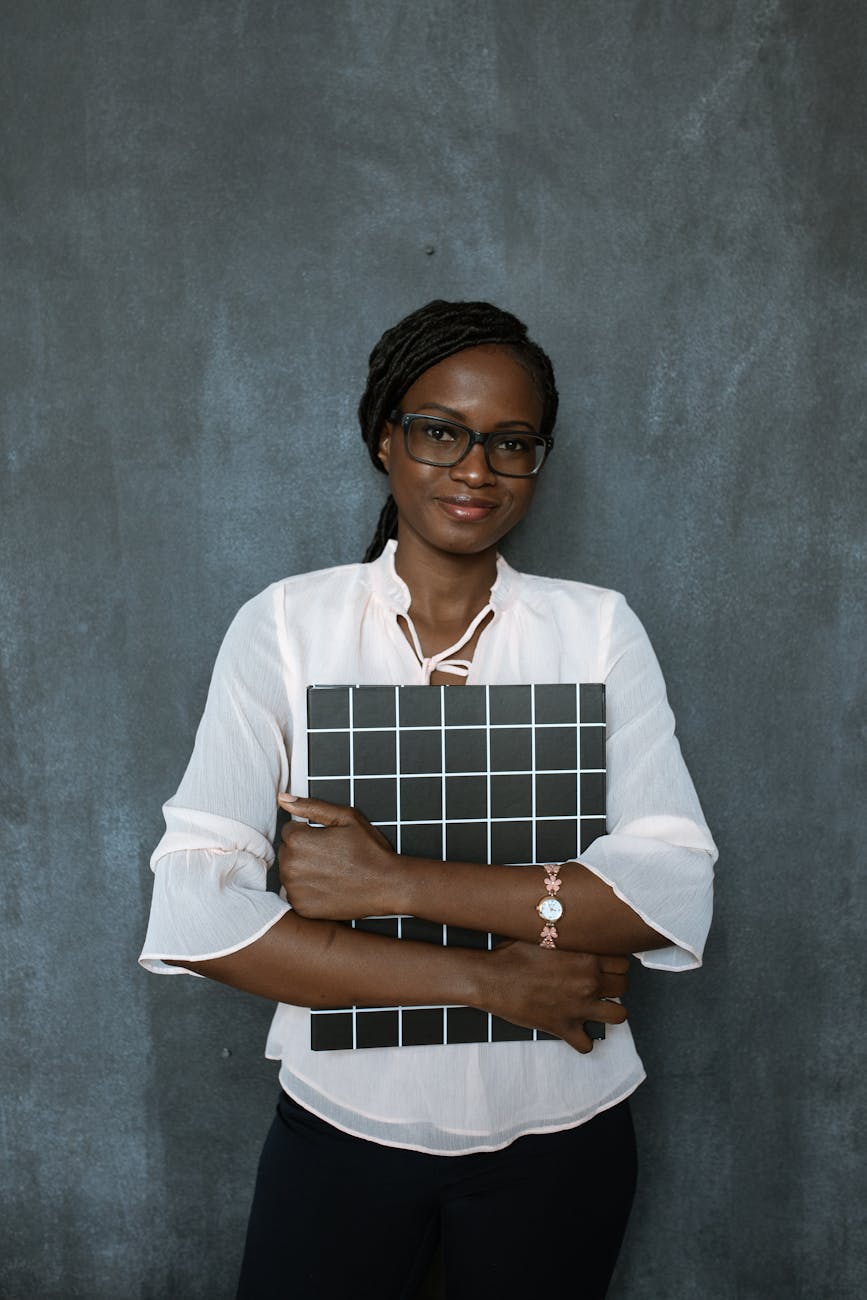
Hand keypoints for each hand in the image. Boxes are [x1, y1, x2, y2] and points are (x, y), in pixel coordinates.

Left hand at [276, 794, 398, 919]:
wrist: (387, 884)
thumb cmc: (369, 850)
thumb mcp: (345, 818)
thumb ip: (310, 806)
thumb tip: (283, 798)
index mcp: (298, 840)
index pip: (289, 830)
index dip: (309, 833)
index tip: (327, 841)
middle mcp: (290, 866)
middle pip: (286, 852)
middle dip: (303, 851)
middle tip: (331, 856)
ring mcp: (295, 889)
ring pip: (290, 873)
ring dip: (303, 871)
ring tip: (331, 871)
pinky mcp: (302, 908)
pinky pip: (296, 893)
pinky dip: (308, 890)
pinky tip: (328, 887)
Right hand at [481, 942, 628, 1053]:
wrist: (491, 978)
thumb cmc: (512, 954)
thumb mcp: (543, 934)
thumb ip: (567, 935)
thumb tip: (574, 927)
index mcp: (586, 957)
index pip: (622, 962)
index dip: (614, 963)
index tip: (605, 964)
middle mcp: (589, 982)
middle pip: (623, 986)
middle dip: (614, 985)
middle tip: (599, 984)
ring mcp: (579, 1007)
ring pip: (619, 1015)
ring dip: (610, 1011)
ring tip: (597, 1007)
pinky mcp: (564, 1027)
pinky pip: (587, 1045)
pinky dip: (583, 1040)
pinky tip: (576, 1031)